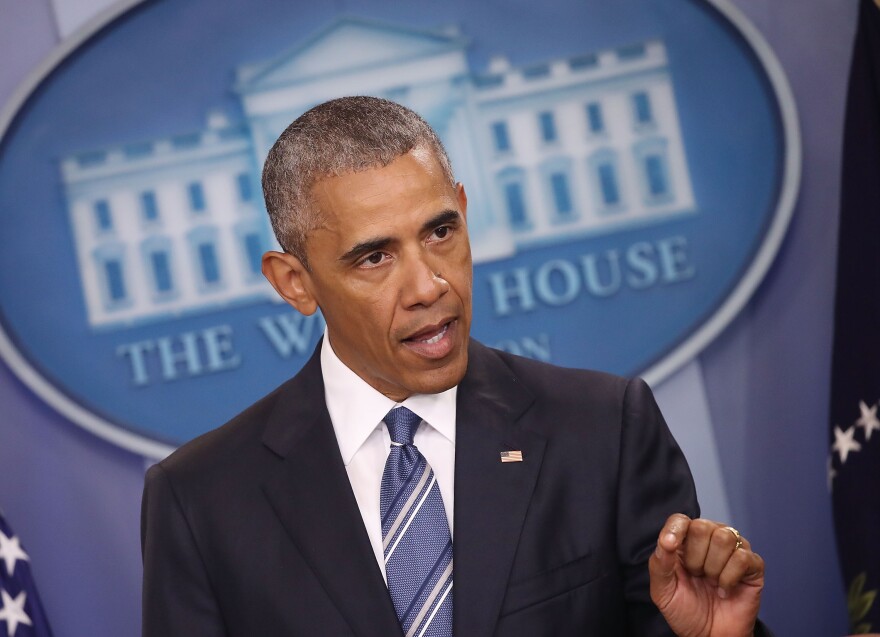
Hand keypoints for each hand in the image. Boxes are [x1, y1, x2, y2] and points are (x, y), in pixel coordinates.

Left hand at [649, 514, 763, 636]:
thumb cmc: (685, 611)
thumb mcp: (663, 590)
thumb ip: (660, 563)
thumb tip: (666, 539)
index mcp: (685, 541)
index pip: (680, 519)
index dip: (675, 529)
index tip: (670, 546)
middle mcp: (710, 540)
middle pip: (703, 526)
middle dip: (695, 557)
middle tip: (696, 576)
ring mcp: (733, 551)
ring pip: (725, 537)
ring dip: (713, 567)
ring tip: (711, 582)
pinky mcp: (753, 566)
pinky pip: (743, 557)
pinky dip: (729, 578)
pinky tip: (725, 589)